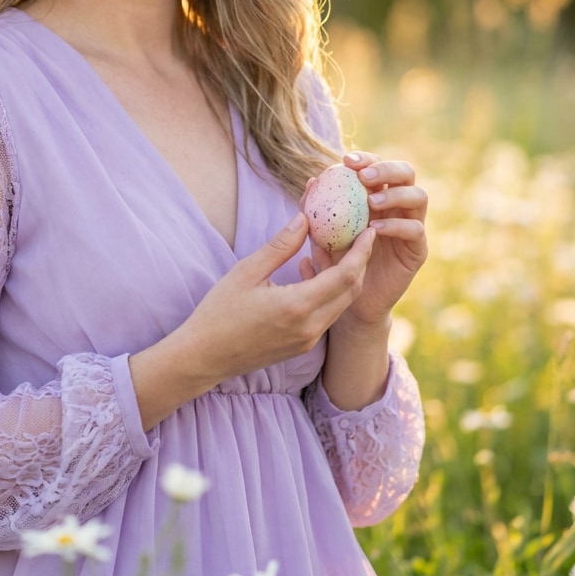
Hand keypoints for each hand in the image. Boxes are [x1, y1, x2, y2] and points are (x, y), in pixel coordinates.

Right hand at [180, 213, 376, 387]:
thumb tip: (304, 218)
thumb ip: (280, 246)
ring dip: (345, 278)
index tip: (370, 230)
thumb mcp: (246, 272)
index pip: (345, 276)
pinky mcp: (302, 346)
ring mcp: (308, 340)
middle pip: (351, 291)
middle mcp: (310, 327)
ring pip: (341, 304)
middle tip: (359, 236)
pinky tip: (313, 272)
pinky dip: (329, 292)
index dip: (361, 252)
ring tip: (338, 250)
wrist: (204, 357)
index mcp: (297, 306)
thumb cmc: (219, 312)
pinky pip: (327, 315)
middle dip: (360, 263)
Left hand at [301, 151, 427, 328]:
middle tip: (365, 176)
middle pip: (406, 173)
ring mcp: (411, 225)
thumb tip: (311, 182)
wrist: (351, 301)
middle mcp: (398, 206)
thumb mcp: (321, 234)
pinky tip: (375, 229)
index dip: (366, 159)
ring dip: (395, 195)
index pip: (378, 167)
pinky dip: (397, 225)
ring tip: (372, 202)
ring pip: (419, 196)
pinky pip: (415, 230)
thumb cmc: (334, 262)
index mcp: (377, 195)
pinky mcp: (417, 249)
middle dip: (387, 169)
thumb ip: (316, 211)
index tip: (346, 161)